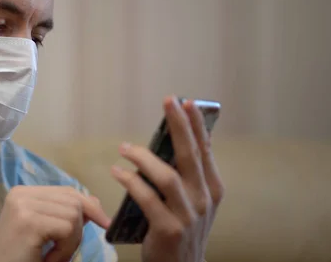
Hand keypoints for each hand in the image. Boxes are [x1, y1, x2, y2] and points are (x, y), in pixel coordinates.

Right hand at [0, 186, 110, 261]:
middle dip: (77, 230)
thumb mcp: (46, 231)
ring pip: (73, 215)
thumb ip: (65, 214)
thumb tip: (94, 200)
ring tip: (52, 256)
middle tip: (60, 252)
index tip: (104, 222)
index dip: (88, 207)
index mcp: (23, 193)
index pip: (67, 191)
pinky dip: (65, 249)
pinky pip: (67, 229)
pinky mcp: (28, 222)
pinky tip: (49, 259)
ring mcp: (23, 206)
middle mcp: (21, 194)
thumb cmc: (22, 257)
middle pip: (74, 202)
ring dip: (70, 243)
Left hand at [111, 97, 224, 261]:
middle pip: (190, 155)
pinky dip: (130, 181)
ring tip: (123, 148)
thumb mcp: (194, 202)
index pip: (205, 149)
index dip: (196, 124)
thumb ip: (188, 175)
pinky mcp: (168, 229)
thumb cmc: (183, 229)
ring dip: (142, 157)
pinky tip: (117, 171)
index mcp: (213, 189)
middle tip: (168, 101)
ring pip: (166, 176)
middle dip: (179, 125)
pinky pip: (146, 198)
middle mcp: (204, 199)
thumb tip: (174, 139)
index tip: (186, 102)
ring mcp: (188, 215)